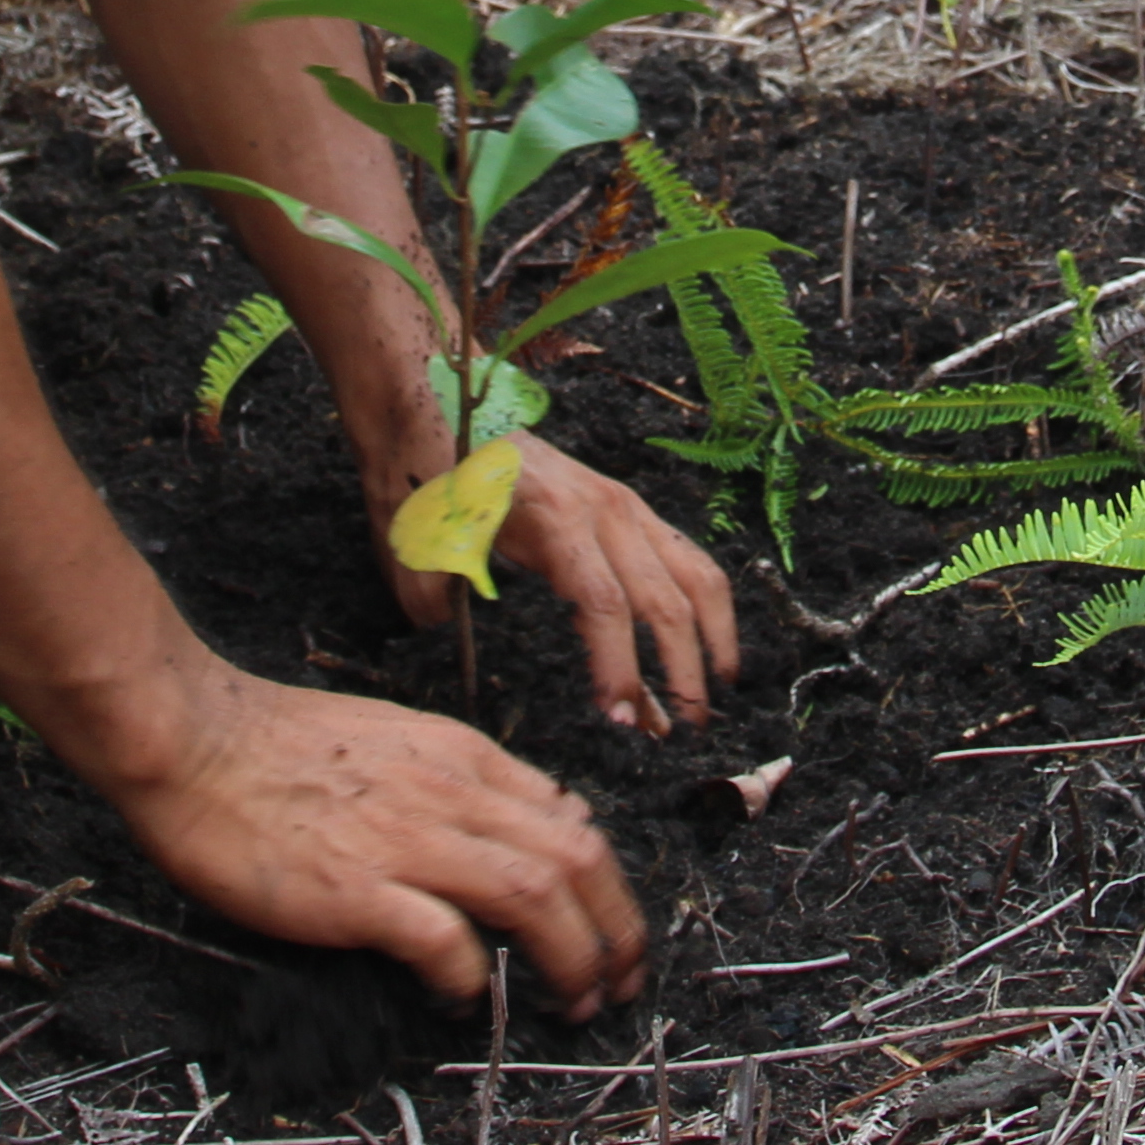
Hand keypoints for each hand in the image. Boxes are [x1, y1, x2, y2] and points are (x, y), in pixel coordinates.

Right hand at [96, 660, 648, 1016]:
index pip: (571, 821)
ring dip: (570, 958)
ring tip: (575, 1004)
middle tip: (621, 983)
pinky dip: (470, 978)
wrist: (190, 738)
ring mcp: (406, 842)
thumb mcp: (395, 739)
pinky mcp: (356, 890)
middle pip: (576, 860)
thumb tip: (530, 820)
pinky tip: (464, 1002)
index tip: (615, 931)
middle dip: (617, 930)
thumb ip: (461, 779)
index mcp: (461, 757)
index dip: (610, 887)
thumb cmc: (275, 744)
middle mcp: (450, 795)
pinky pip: (445, 940)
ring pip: (533, 895)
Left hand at [374, 430, 741, 737]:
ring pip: (696, 574)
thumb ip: (447, 608)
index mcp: (556, 517)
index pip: (604, 603)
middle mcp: (607, 509)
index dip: (617, 665)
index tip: (618, 718)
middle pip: (664, 598)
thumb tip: (467, 669)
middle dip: (678, 671)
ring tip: (717, 693)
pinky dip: (705, 606)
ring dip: (712, 638)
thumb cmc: (430, 483)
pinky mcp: (631, 510)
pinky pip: (687, 559)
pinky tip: (708, 647)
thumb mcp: (427, 547)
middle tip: (680, 733)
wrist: (441, 411)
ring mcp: (627, 506)